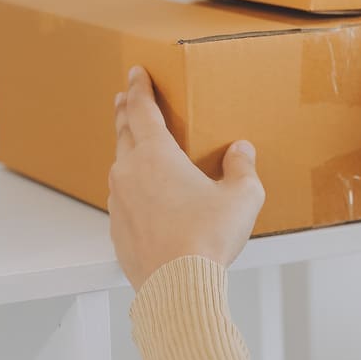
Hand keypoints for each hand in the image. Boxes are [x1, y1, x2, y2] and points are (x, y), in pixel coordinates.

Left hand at [109, 67, 264, 289]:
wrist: (178, 285)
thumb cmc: (208, 238)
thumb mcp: (241, 197)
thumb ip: (242, 168)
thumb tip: (242, 151)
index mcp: (156, 155)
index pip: (141, 109)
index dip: (139, 88)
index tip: (136, 74)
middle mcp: (129, 172)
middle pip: (123, 133)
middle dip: (124, 112)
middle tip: (124, 100)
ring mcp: (119, 202)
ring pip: (120, 166)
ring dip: (127, 151)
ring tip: (136, 148)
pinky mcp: (118, 230)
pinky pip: (123, 199)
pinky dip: (132, 189)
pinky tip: (146, 199)